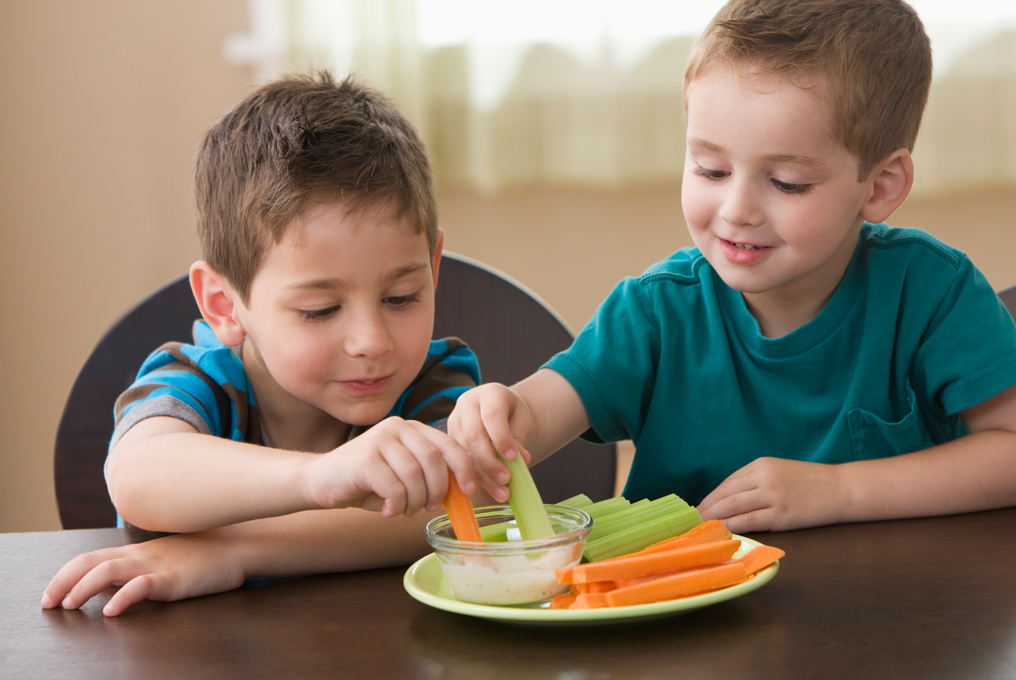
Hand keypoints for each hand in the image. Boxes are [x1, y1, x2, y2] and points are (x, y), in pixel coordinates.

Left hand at [41, 532, 246, 616]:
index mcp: (136, 552)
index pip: (89, 558)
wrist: (238, 546)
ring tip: (71, 606)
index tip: (51, 594)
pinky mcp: (173, 579)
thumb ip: (137, 570)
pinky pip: (142, 586)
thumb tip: (109, 587)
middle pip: (89, 562)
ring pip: (107, 571)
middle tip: (49, 604)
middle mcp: (140, 556)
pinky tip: (113, 611)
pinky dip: (123, 598)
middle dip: (63, 582)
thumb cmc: (204, 555)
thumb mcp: (164, 560)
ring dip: (82, 589)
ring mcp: (156, 566)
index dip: (65, 575)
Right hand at [303, 417, 475, 517]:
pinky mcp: (365, 458)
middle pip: (434, 461)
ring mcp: (380, 440)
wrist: (321, 480)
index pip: (449, 445)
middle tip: (429, 507)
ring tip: (404, 509)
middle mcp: (397, 428)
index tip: (469, 491)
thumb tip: (461, 492)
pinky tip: (389, 510)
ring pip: (415, 476)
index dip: (464, 469)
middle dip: (438, 491)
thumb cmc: (367, 481)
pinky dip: (396, 505)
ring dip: (414, 502)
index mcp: (412, 429)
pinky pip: (394, 487)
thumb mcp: (404, 474)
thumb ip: (428, 475)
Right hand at [447, 383, 533, 501]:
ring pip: (464, 452)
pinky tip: (490, 490)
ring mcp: (454, 421)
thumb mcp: (521, 419)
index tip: (514, 458)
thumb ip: (518, 437)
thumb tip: (520, 459)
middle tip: (506, 479)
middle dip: (490, 461)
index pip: (492, 416)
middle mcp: (466, 404)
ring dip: (483, 475)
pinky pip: (459, 461)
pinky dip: (476, 478)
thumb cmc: (512, 413)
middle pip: (473, 435)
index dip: (501, 438)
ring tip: (502, 492)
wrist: (498, 408)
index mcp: (488, 394)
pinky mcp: (448, 439)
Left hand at [697, 457, 845, 531]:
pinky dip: (732, 527)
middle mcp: (764, 477)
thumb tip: (727, 499)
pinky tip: (722, 532)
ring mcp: (773, 496)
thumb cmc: (810, 482)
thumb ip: (754, 481)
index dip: (710, 498)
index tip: (697, 508)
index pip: (727, 483)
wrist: (841, 489)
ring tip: (701, 528)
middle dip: (706, 509)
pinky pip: (750, 521)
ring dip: (713, 519)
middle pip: (725, 495)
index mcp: (761, 464)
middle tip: (691, 521)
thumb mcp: (778, 471)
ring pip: (733, 507)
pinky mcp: (782, 514)